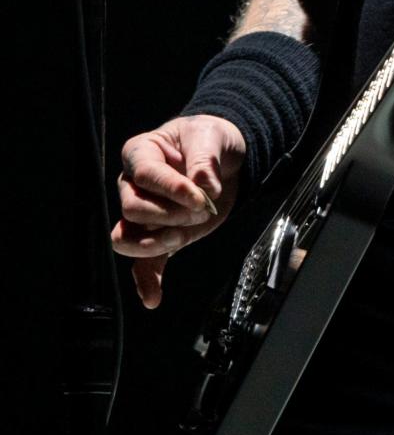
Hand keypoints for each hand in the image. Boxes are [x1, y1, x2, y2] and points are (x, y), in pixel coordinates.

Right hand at [111, 114, 245, 308]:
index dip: (171, 188)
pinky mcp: (160, 236)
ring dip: (157, 242)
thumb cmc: (208, 139)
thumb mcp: (210, 136)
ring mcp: (144, 214)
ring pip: (130, 237)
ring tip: (181, 237)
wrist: (223, 157)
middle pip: (132, 209)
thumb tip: (203, 185)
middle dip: (168, 214)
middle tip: (199, 209)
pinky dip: (147, 281)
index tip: (198, 195)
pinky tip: (153, 297)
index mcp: (141, 153)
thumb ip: (205, 159)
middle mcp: (134, 185)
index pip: (145, 176)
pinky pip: (144, 264)